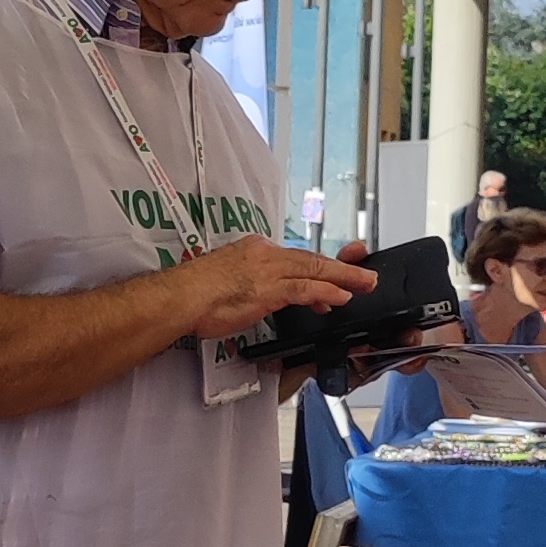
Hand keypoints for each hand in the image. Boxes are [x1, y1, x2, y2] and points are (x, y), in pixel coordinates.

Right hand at [171, 235, 373, 345]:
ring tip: (365, 285)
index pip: (295, 257)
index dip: (319, 266)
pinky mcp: (267, 290)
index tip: (334, 273)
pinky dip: (326, 291)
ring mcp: (267, 271)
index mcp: (254, 249)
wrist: (179, 297)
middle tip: (366, 274)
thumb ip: (250, 284)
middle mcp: (264, 254)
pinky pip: (304, 288)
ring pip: (314, 270)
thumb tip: (259, 295)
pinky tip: (341, 297)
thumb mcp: (227, 279)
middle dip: (342, 267)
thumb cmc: (194, 293)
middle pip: (311, 259)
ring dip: (344, 278)